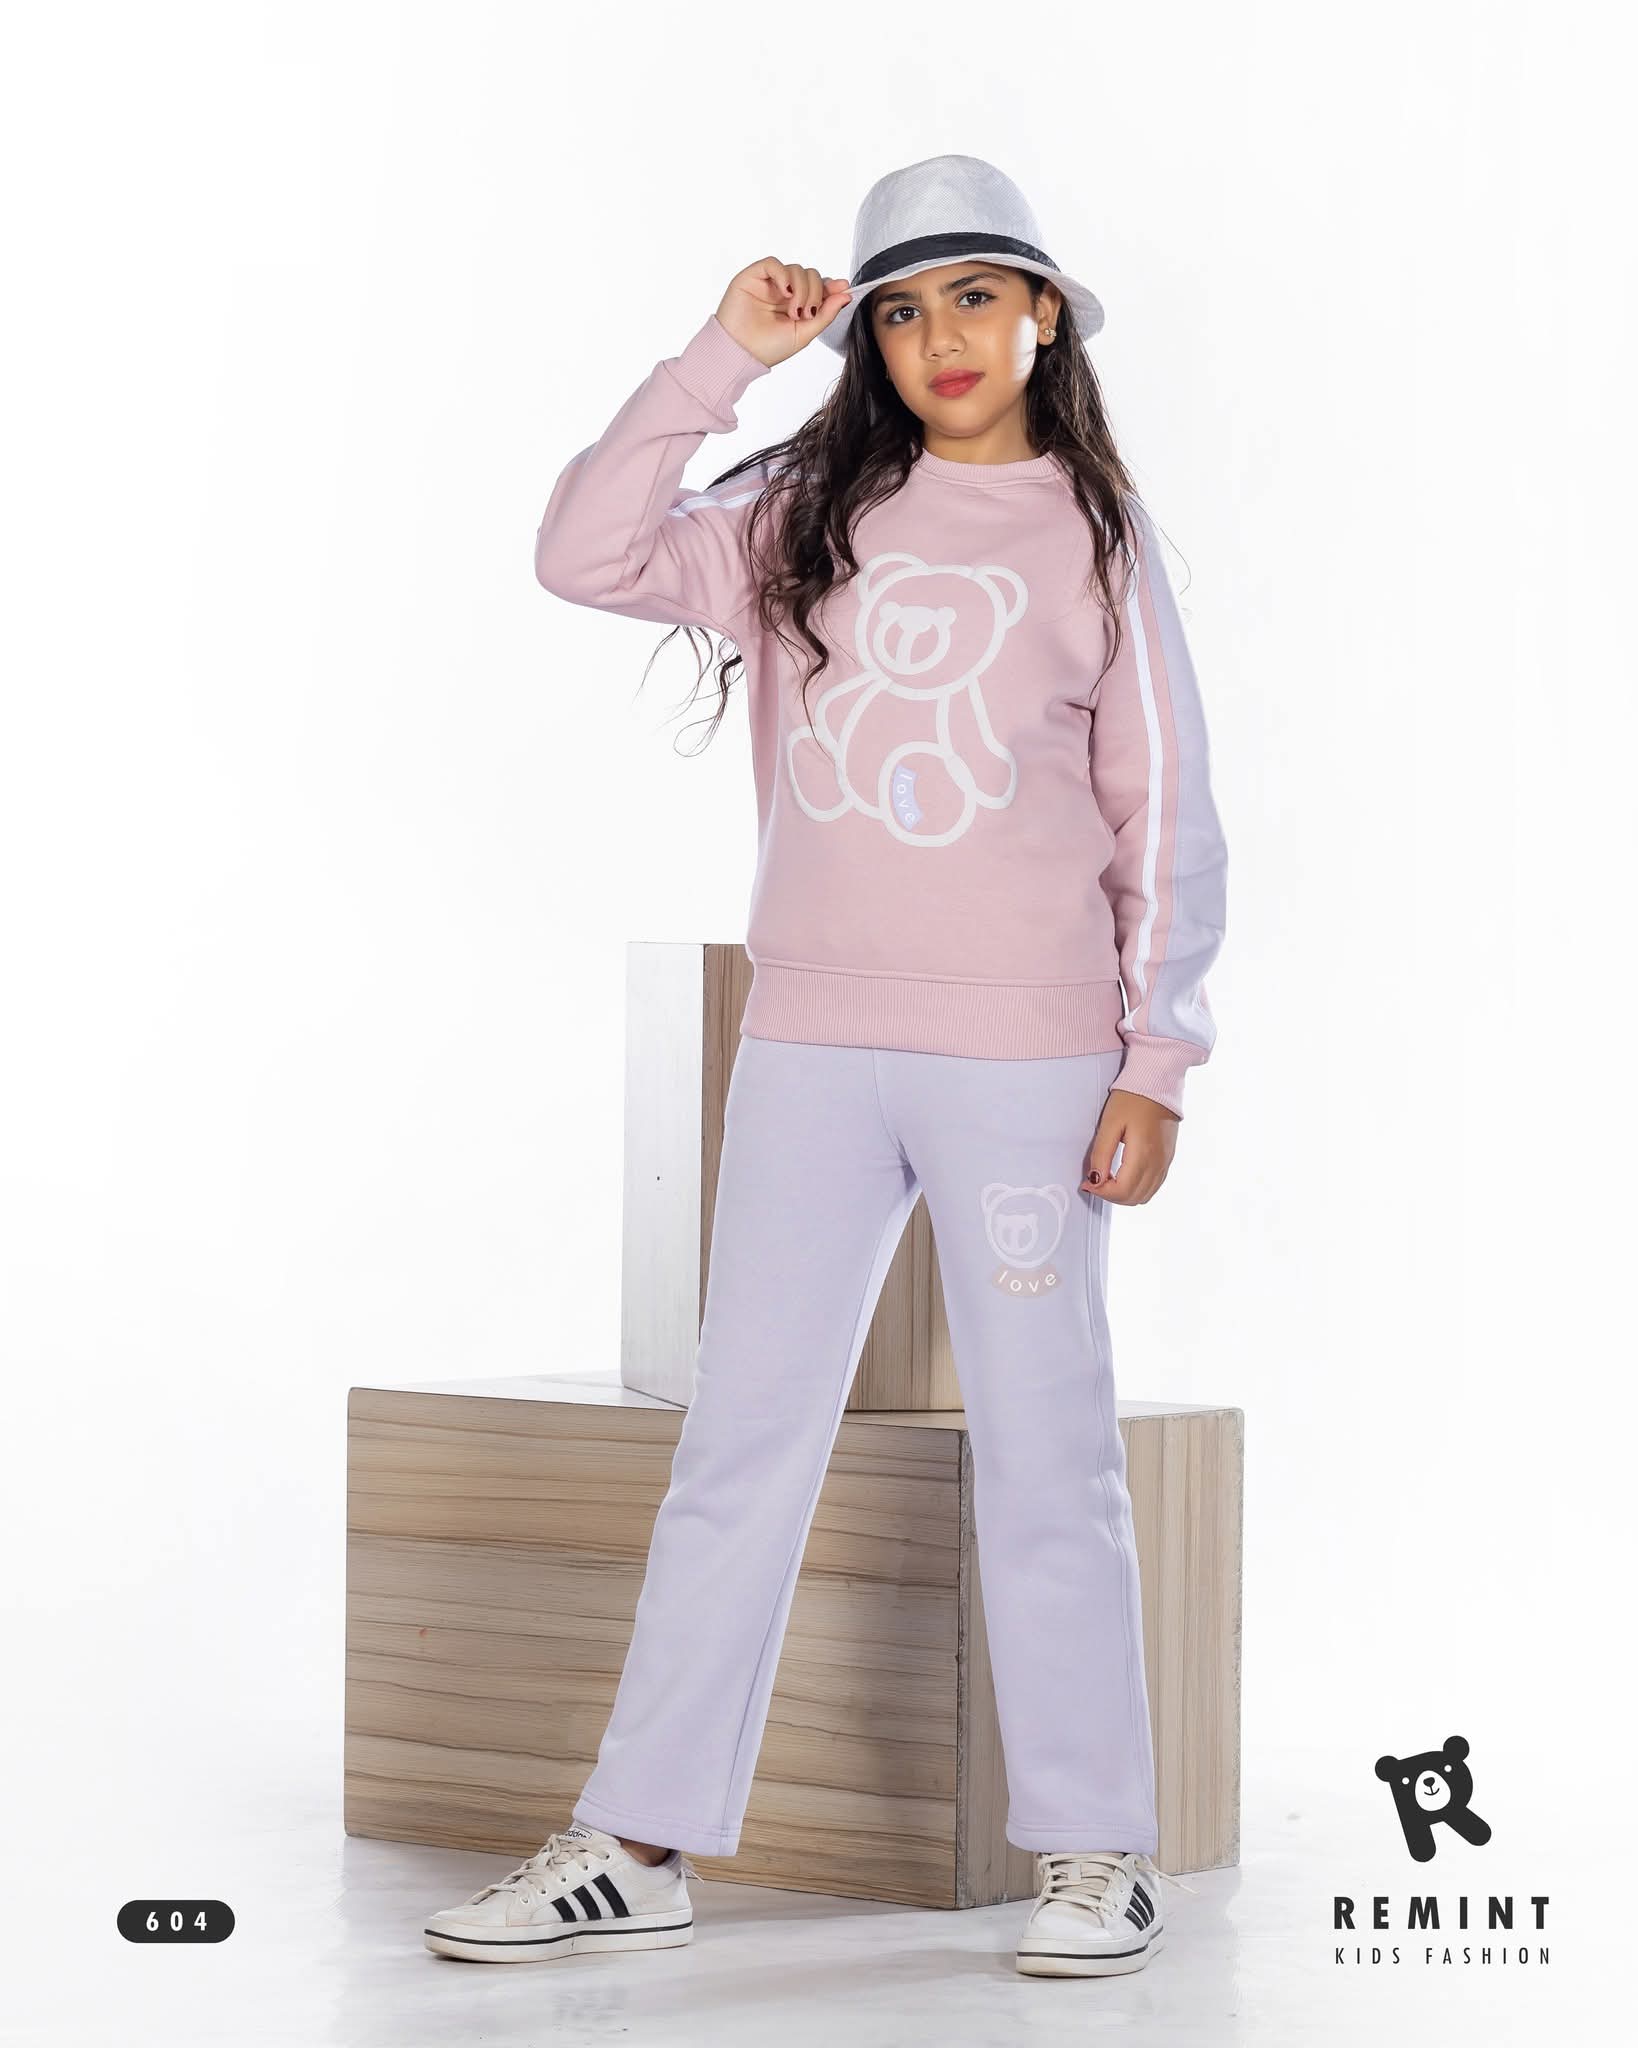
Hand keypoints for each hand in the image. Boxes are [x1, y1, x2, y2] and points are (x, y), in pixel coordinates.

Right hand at [716, 258, 851, 368]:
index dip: (831, 286)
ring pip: (796, 269)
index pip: (819, 286)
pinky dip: (784, 275)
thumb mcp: (804, 334)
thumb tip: (846, 293)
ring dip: (801, 289)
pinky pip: (774, 263)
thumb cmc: (768, 348)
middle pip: (811, 275)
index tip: (843, 288)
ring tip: (792, 311)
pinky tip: (785, 292)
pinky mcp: (754, 276)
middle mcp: (784, 292)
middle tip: (807, 313)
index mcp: (797, 305)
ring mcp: (769, 283)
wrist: (740, 353)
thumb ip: (826, 314)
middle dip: (815, 293)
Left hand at [1080, 1088, 1179, 1204]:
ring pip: (1145, 1196)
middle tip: (1095, 1182)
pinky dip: (1137, 1189)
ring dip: (1124, 1195)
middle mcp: (1158, 1163)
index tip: (1088, 1183)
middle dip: (1111, 1195)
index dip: (1101, 1192)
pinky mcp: (1168, 1159)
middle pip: (1134, 1198)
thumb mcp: (1109, 1124)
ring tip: (1108, 1179)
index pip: (1122, 1191)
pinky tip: (1124, 1176)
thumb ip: (1101, 1154)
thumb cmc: (1133, 1099)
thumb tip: (1095, 1179)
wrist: (1157, 1084)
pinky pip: (1154, 1186)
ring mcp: (1165, 1162)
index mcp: (1143, 1154)